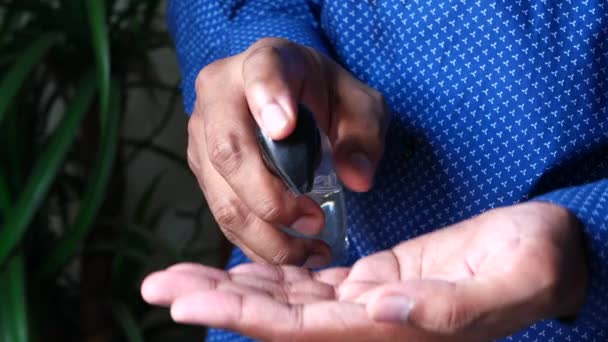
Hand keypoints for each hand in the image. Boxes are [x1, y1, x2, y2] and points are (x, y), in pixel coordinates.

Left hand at [141, 202, 587, 340]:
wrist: (544, 250)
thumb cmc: (535, 262)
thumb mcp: (514, 278)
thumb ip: (449, 310)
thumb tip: (378, 312)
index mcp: (394, 332)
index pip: (303, 331)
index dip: (244, 317)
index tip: (188, 300)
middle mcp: (369, 326)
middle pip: (278, 319)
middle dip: (216, 302)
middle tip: (157, 285)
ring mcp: (366, 305)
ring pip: (286, 299)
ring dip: (231, 286)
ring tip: (179, 274)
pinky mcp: (371, 284)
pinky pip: (309, 282)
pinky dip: (270, 273)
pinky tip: (237, 265)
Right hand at [187, 37, 387, 266]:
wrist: (289, 98)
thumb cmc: (324, 97)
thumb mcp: (358, 105)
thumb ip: (363, 135)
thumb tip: (358, 178)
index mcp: (263, 62)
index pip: (260, 75)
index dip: (269, 100)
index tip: (286, 128)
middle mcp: (219, 97)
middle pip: (228, 152)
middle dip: (271, 198)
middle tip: (314, 220)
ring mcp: (203, 136)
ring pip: (222, 196)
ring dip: (265, 234)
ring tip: (310, 251)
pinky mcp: (203, 172)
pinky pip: (222, 216)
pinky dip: (255, 244)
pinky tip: (290, 256)